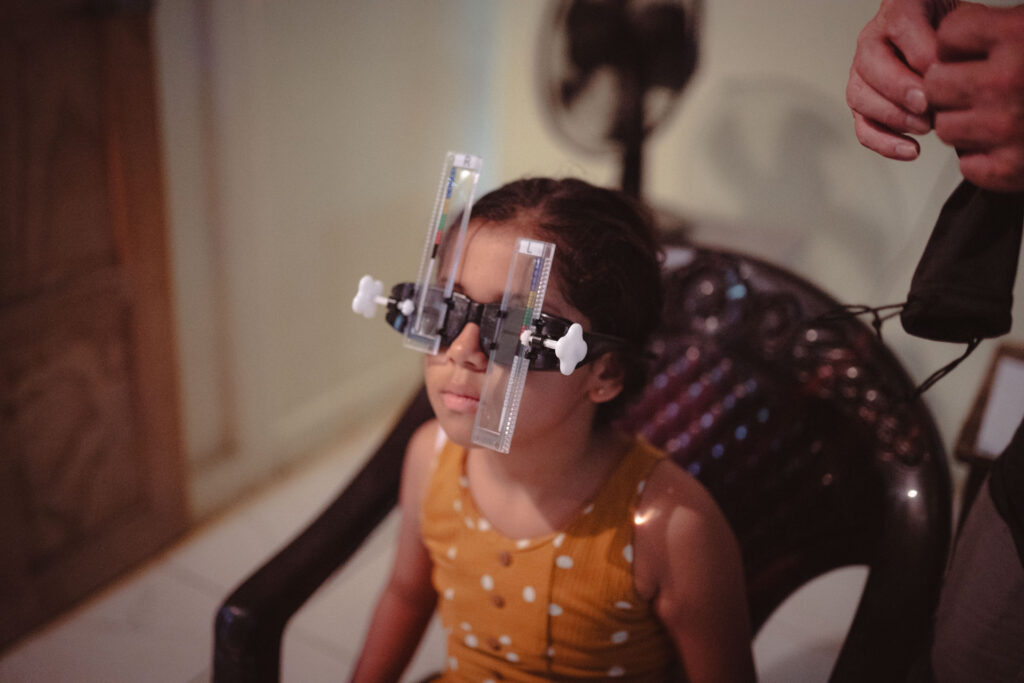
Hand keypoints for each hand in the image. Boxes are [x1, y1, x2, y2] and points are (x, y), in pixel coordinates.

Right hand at [846, 0, 946, 159]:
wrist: (937, 41)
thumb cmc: (948, 33)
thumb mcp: (957, 24)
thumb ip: (948, 43)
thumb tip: (942, 75)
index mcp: (896, 13)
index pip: (902, 31)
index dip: (924, 59)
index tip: (947, 78)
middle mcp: (871, 41)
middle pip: (872, 67)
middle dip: (901, 91)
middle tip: (927, 105)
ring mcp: (862, 74)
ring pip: (860, 99)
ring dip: (893, 118)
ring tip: (924, 127)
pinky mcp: (863, 104)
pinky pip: (863, 127)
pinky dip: (884, 143)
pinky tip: (909, 149)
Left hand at [926, 3, 1023, 191]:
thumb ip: (1004, 25)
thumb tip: (956, 35)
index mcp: (1019, 35)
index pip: (949, 35)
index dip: (958, 44)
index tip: (972, 51)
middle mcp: (1008, 80)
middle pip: (936, 85)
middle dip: (952, 85)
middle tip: (977, 87)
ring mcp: (1007, 126)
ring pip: (946, 127)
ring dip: (965, 124)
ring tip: (995, 116)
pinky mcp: (1012, 168)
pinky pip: (967, 165)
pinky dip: (982, 159)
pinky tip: (1005, 145)